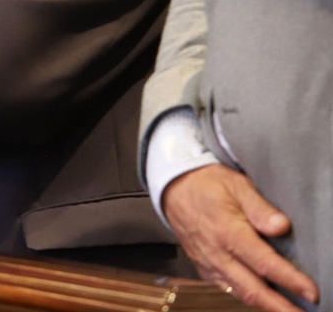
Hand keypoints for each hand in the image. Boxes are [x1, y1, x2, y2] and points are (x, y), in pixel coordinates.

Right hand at [163, 165, 318, 311]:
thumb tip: (281, 226)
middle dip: (280, 305)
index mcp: (227, 231)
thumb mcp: (236, 185)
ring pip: (240, 292)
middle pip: (253, 288)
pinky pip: (227, 288)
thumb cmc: (206, 185)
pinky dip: (246, 297)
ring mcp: (208, 262)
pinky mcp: (203, 267)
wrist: (173, 187)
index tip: (310, 291)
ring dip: (266, 305)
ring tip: (286, 310)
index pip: (264, 263)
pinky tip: (261, 299)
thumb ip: (260, 207)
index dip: (290, 280)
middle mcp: (216, 252)